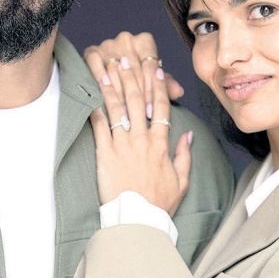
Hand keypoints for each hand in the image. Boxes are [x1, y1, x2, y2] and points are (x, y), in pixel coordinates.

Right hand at [83, 31, 184, 112]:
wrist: (111, 68)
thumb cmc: (136, 76)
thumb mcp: (152, 80)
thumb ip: (165, 85)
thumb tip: (178, 92)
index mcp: (144, 41)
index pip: (149, 68)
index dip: (150, 92)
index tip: (150, 112)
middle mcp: (127, 39)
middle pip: (133, 71)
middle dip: (136, 96)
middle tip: (137, 117)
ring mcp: (109, 44)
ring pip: (115, 71)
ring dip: (119, 93)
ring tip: (123, 112)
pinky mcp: (92, 51)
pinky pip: (96, 65)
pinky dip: (100, 80)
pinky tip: (104, 94)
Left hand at [90, 55, 191, 214]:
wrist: (138, 219)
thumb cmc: (159, 204)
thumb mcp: (181, 181)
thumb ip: (184, 155)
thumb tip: (188, 135)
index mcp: (161, 145)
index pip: (161, 108)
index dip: (157, 86)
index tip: (155, 68)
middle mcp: (142, 140)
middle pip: (137, 101)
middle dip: (131, 76)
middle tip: (125, 58)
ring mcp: (123, 145)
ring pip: (117, 108)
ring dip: (111, 85)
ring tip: (105, 67)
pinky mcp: (105, 154)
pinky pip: (99, 126)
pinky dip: (95, 108)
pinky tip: (90, 93)